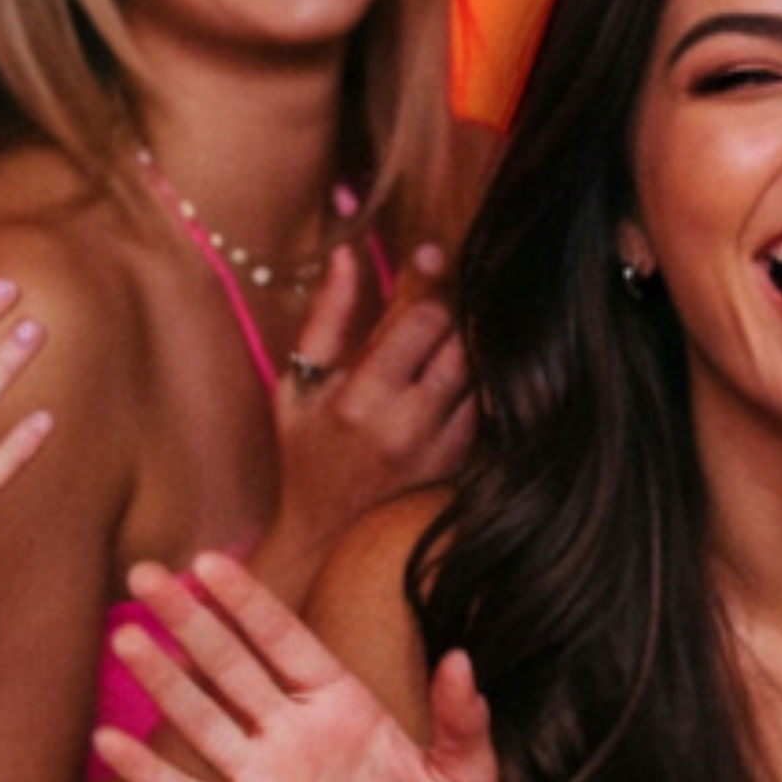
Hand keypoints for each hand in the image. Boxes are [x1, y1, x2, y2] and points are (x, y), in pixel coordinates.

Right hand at [94, 549, 497, 781]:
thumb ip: (460, 721)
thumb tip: (461, 660)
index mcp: (344, 707)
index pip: (286, 640)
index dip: (248, 602)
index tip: (208, 561)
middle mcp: (294, 735)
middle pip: (230, 667)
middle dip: (188, 621)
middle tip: (143, 574)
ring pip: (200, 722)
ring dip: (161, 682)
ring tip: (124, 637)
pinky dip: (148, 775)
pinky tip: (108, 742)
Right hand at [262, 247, 475, 589]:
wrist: (325, 529)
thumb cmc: (306, 448)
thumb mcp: (297, 383)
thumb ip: (326, 318)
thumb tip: (347, 255)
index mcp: (358, 400)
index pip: (419, 321)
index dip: (429, 279)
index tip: (432, 252)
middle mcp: (404, 426)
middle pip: (457, 341)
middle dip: (451, 309)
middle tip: (443, 291)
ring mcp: (437, 450)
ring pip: (477, 372)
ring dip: (466, 343)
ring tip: (448, 330)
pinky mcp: (458, 465)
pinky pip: (483, 405)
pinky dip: (475, 381)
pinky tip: (455, 372)